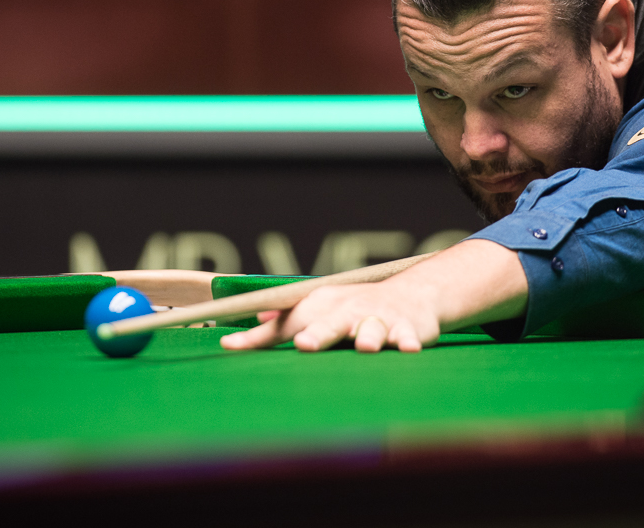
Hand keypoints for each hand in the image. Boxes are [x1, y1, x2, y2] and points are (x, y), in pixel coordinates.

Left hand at [220, 278, 441, 352]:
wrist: (412, 295)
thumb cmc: (354, 309)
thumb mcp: (319, 311)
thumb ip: (282, 324)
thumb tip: (244, 327)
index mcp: (321, 306)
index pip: (286, 323)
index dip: (260, 336)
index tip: (232, 346)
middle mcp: (347, 310)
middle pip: (329, 323)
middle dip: (318, 333)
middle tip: (304, 344)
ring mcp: (377, 319)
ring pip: (371, 329)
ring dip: (367, 337)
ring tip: (365, 347)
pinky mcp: (407, 329)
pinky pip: (407, 337)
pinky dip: (408, 342)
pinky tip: (409, 349)